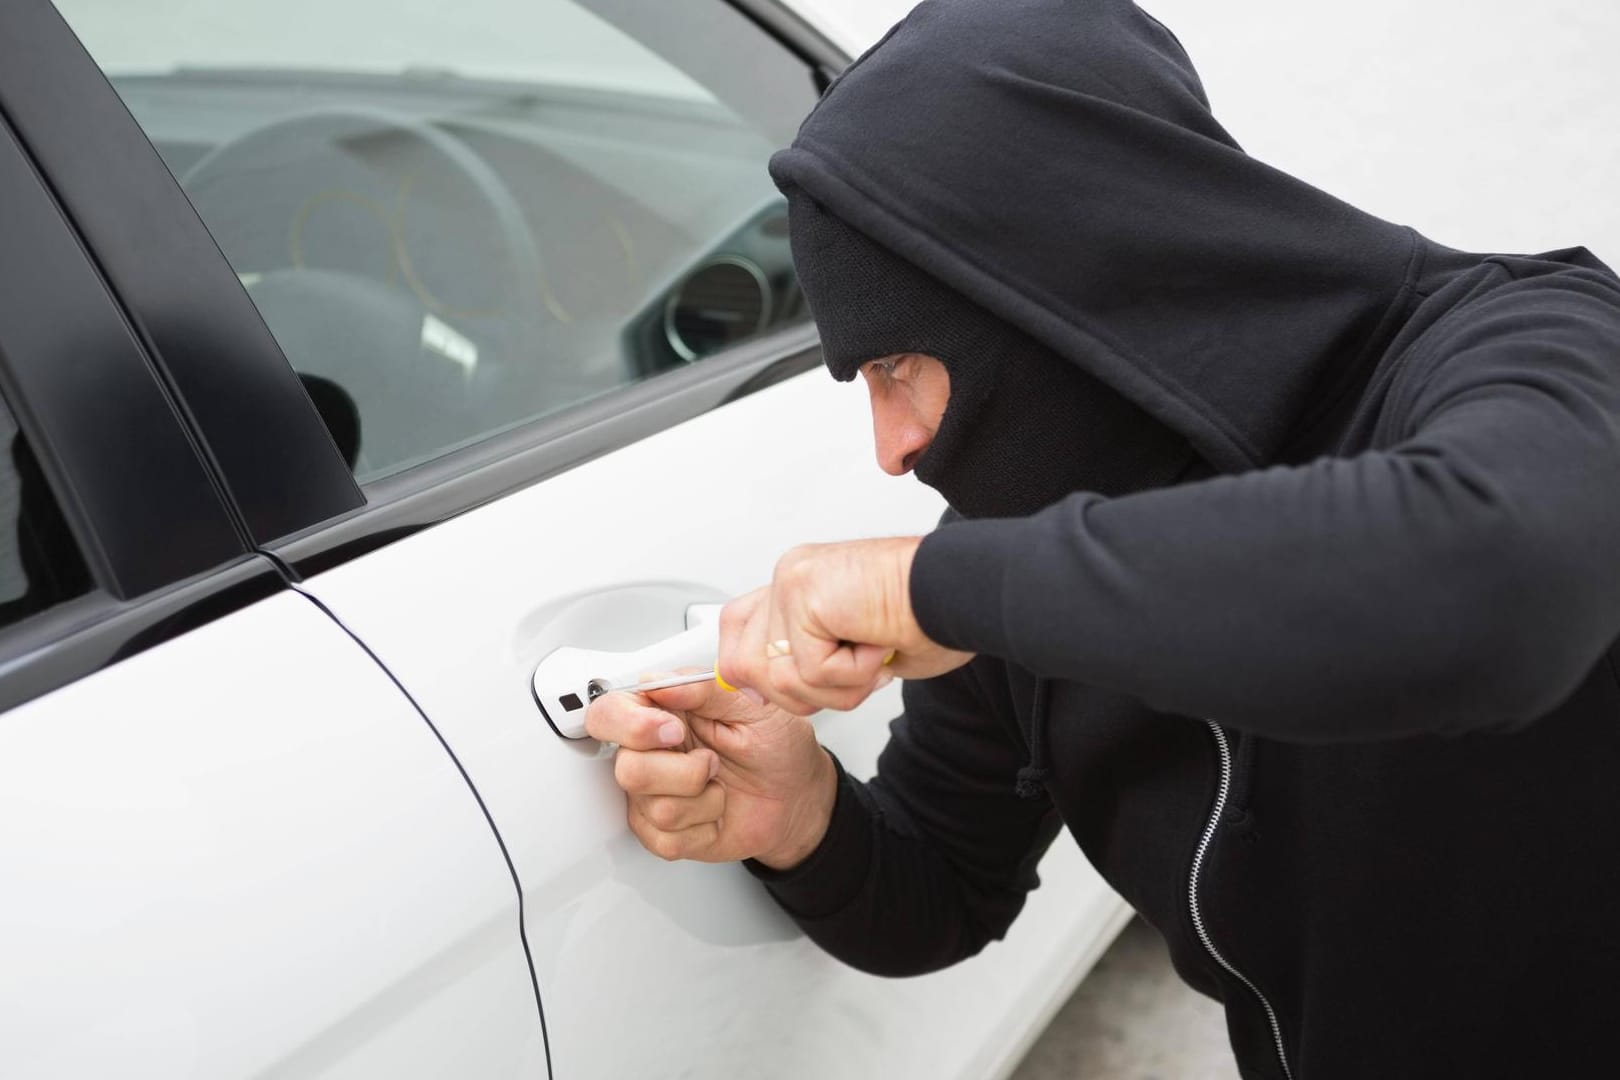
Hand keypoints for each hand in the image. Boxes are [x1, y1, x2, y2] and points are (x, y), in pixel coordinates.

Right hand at [584, 676, 836, 868]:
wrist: (798, 796)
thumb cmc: (776, 745)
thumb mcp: (751, 703)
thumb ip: (702, 688)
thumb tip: (656, 683)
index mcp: (662, 713)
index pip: (608, 714)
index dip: (629, 725)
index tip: (672, 729)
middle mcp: (650, 754)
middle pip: (627, 769)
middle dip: (683, 771)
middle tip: (713, 761)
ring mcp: (654, 796)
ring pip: (653, 807)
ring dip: (702, 797)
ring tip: (719, 782)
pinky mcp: (665, 834)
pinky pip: (667, 839)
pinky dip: (705, 826)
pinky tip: (716, 810)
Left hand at [717, 536, 973, 715]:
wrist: (964, 591)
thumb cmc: (930, 618)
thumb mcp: (855, 654)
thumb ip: (808, 665)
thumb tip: (770, 691)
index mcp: (799, 588)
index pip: (737, 635)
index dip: (760, 674)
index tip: (802, 686)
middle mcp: (790, 579)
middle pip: (743, 667)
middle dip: (802, 692)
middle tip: (857, 672)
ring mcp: (792, 583)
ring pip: (778, 677)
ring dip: (836, 686)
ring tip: (872, 655)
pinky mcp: (804, 593)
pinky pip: (811, 669)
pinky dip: (853, 674)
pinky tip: (878, 642)